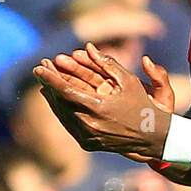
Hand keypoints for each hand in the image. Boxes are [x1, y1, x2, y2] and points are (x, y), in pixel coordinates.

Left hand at [33, 44, 171, 161]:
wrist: (152, 138)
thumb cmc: (142, 105)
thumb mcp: (129, 81)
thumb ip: (108, 63)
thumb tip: (89, 47)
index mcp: (99, 108)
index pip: (66, 91)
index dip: (51, 78)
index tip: (38, 67)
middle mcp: (90, 125)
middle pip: (60, 102)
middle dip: (49, 84)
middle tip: (39, 69)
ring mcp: (87, 137)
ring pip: (61, 114)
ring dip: (51, 97)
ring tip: (44, 81)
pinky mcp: (87, 144)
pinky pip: (68, 123)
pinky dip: (60, 109)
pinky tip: (55, 98)